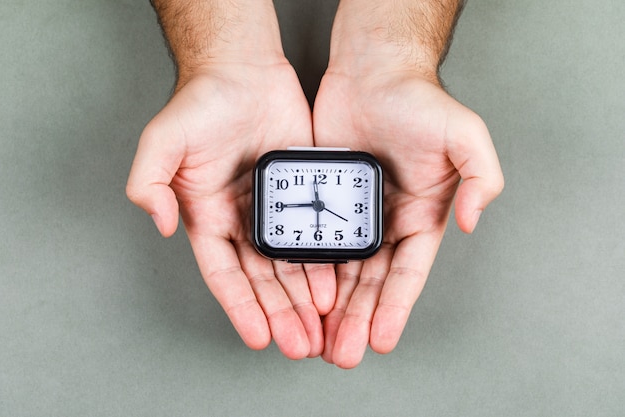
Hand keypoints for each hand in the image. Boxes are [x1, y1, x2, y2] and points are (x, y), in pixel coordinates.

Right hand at [126, 61, 335, 358]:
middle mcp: (241, 220)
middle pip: (262, 280)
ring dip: (304, 299)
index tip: (258, 337)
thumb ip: (148, 183)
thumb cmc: (201, 103)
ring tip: (322, 328)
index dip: (240, 307)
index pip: (223, 274)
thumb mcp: (162, 141)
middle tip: (300, 344)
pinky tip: (337, 286)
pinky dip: (324, 262)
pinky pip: (315, 233)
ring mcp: (274, 208)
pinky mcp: (302, 192)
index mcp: (208, 217)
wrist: (243, 70)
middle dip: (279, 314)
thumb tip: (157, 223)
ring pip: (291, 264)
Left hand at [313, 70, 503, 367]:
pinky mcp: (324, 199)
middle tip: (343, 353)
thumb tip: (475, 222)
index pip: (408, 272)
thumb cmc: (419, 100)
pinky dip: (309, 272)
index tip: (382, 340)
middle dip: (358, 319)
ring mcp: (353, 213)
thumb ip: (482, 177)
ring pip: (341, 271)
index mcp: (421, 216)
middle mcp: (388, 221)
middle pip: (371, 282)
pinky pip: (314, 241)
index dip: (396, 308)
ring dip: (332, 307)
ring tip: (320, 339)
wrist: (372, 71)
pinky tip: (299, 296)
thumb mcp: (464, 135)